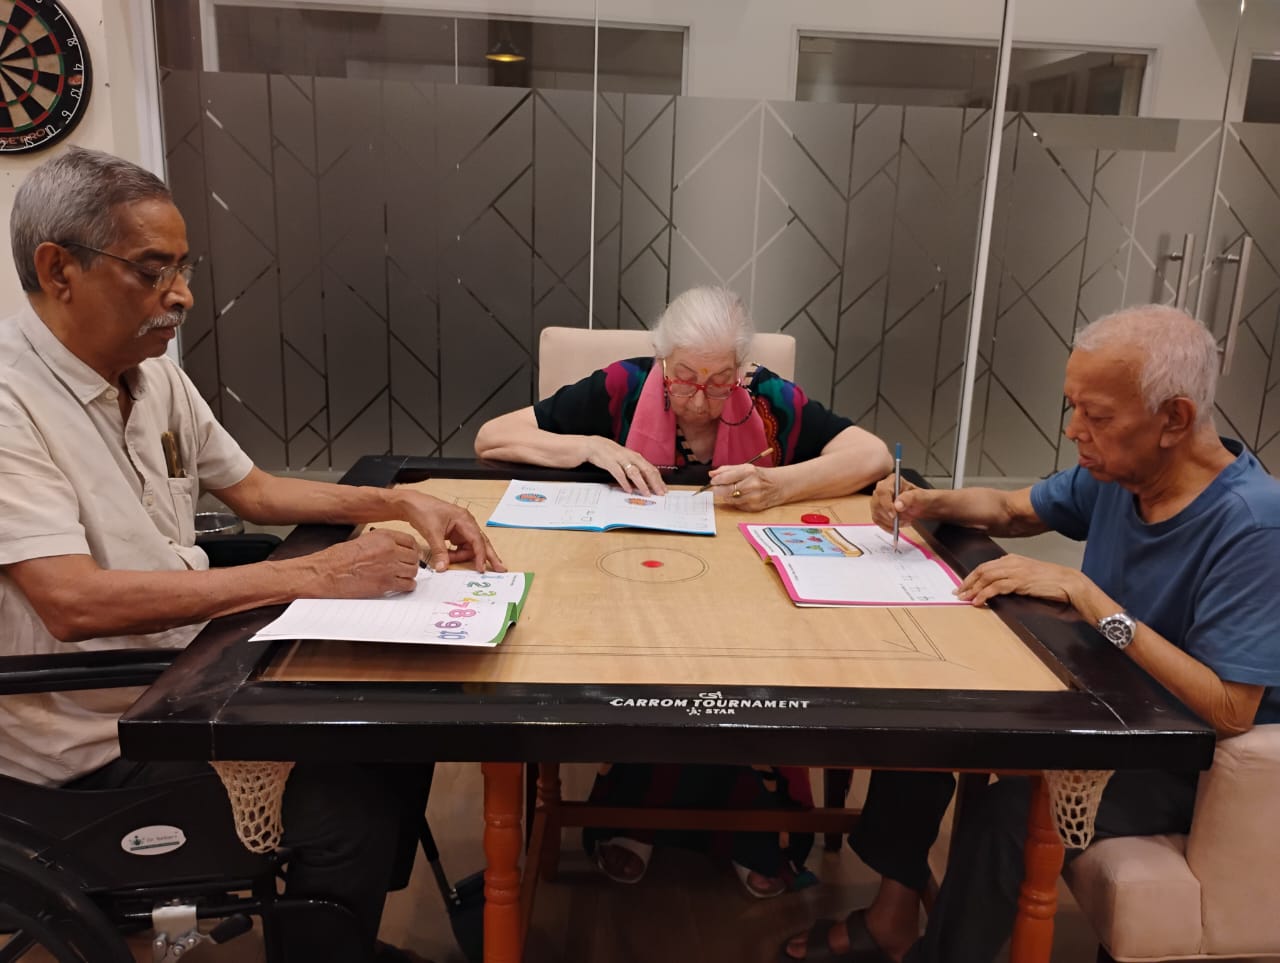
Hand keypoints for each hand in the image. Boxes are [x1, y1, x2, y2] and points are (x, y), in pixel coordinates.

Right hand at [310, 529, 420, 596]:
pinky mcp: (386, 584)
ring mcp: (390, 567)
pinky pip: (407, 585)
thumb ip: (381, 543)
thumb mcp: (362, 541)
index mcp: (383, 536)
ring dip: (409, 575)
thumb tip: (394, 549)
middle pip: (414, 557)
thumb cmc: (337, 558)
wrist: (327, 573)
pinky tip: (402, 586)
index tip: (412, 553)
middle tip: (407, 567)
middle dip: (411, 563)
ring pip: (413, 571)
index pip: (410, 541)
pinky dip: (407, 586)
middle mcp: (389, 550)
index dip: (412, 549)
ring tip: (403, 577)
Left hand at [398, 492, 504, 572]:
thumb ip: (439, 551)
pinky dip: (456, 554)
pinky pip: (460, 547)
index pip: (477, 540)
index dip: (480, 555)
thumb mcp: (432, 532)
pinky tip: (450, 558)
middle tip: (500, 569)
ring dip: (462, 557)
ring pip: (469, 548)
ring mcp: (460, 528)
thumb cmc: (423, 510)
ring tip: (450, 560)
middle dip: (490, 556)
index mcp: (464, 519)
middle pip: (481, 543)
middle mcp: (466, 523)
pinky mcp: (454, 533)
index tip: (481, 568)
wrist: (411, 504)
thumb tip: (443, 567)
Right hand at [583, 437, 665, 495]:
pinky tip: (628, 489)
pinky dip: (624, 482)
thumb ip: (637, 468)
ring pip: (634, 472)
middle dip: (654, 483)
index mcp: (637, 457)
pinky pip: (619, 474)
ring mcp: (621, 460)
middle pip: (646, 470)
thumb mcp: (627, 459)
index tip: (664, 489)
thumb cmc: (613, 454)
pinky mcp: (611, 463)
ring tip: (646, 493)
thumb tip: (647, 481)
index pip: (652, 469)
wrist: (595, 445)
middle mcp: (631, 457)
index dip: (659, 480)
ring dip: (642, 484)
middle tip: (659, 493)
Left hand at [707, 463, 779, 511]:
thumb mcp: (746, 467)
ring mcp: (753, 497)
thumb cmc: (761, 475)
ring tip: (730, 490)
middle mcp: (752, 485)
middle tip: (717, 487)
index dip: (716, 480)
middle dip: (718, 489)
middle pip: (725, 491)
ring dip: (726, 496)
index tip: (713, 481)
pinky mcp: (754, 507)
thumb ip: (727, 470)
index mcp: (749, 471)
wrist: (780, 485)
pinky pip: (737, 506)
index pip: (725, 478)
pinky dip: (735, 501)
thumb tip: (711, 474)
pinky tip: (740, 496)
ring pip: (729, 500)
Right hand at [869, 475, 935, 531]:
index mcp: (891, 480)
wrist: (920, 506)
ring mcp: (878, 500)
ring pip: (877, 514)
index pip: (882, 492)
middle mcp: (881, 489)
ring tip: (906, 522)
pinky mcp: (877, 511)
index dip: (886, 504)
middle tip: (905, 521)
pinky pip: (878, 521)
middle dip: (890, 516)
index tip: (894, 515)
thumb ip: (909, 498)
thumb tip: (897, 505)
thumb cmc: (920, 498)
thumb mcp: (919, 496)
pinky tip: (896, 528)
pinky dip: (887, 527)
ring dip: (891, 523)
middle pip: (877, 504)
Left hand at [955, 554, 1084, 607]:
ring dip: (973, 589)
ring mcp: (1015, 570)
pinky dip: (984, 594)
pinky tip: (978, 601)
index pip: (986, 566)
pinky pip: (995, 587)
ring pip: (986, 577)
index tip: (964, 586)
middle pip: (982, 570)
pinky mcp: (1019, 581)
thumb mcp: (1028, 577)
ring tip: (964, 598)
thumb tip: (997, 589)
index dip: (972, 576)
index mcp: (1013, 559)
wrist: (1069, 583)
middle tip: (958, 592)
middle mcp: (1012, 562)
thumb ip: (1013, 579)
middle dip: (968, 582)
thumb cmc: (1052, 582)